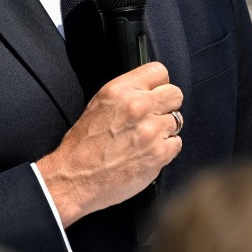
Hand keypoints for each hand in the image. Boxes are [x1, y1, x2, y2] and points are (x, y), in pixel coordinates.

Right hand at [36, 62, 182, 226]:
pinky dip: (166, 150)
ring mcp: (151, 130)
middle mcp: (138, 107)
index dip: (159, 84)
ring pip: (177, 120)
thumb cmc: (83, 146)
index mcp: (120, 91)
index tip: (155, 94)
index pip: (159, 71)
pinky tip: (147, 153)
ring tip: (144, 140)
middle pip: (175, 94)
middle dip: (167, 105)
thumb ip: (127, 93)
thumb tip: (151, 89)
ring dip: (164, 130)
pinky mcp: (159, 153)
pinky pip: (176, 143)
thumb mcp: (99, 105)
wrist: (74, 180)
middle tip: (153, 118)